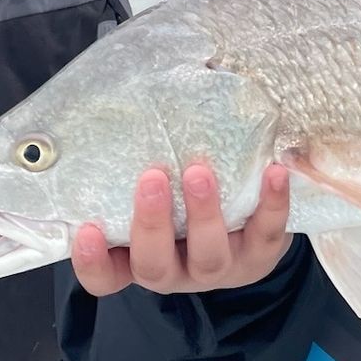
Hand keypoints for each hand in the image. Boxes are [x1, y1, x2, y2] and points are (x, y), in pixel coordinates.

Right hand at [71, 163, 292, 295]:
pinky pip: (266, 234)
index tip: (86, 229)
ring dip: (203, 214)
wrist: (247, 225)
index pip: (105, 277)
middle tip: (152, 177)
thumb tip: (139, 84)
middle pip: (154, 265)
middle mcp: (174, 270)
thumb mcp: (157, 185)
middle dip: (152, 223)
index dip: (92, 262)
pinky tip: (273, 172)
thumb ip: (139, 156)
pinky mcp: (260, 257)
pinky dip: (272, 204)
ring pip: (208, 256)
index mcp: (138, 259)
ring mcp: (218, 269)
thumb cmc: (182, 195)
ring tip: (199, 172)